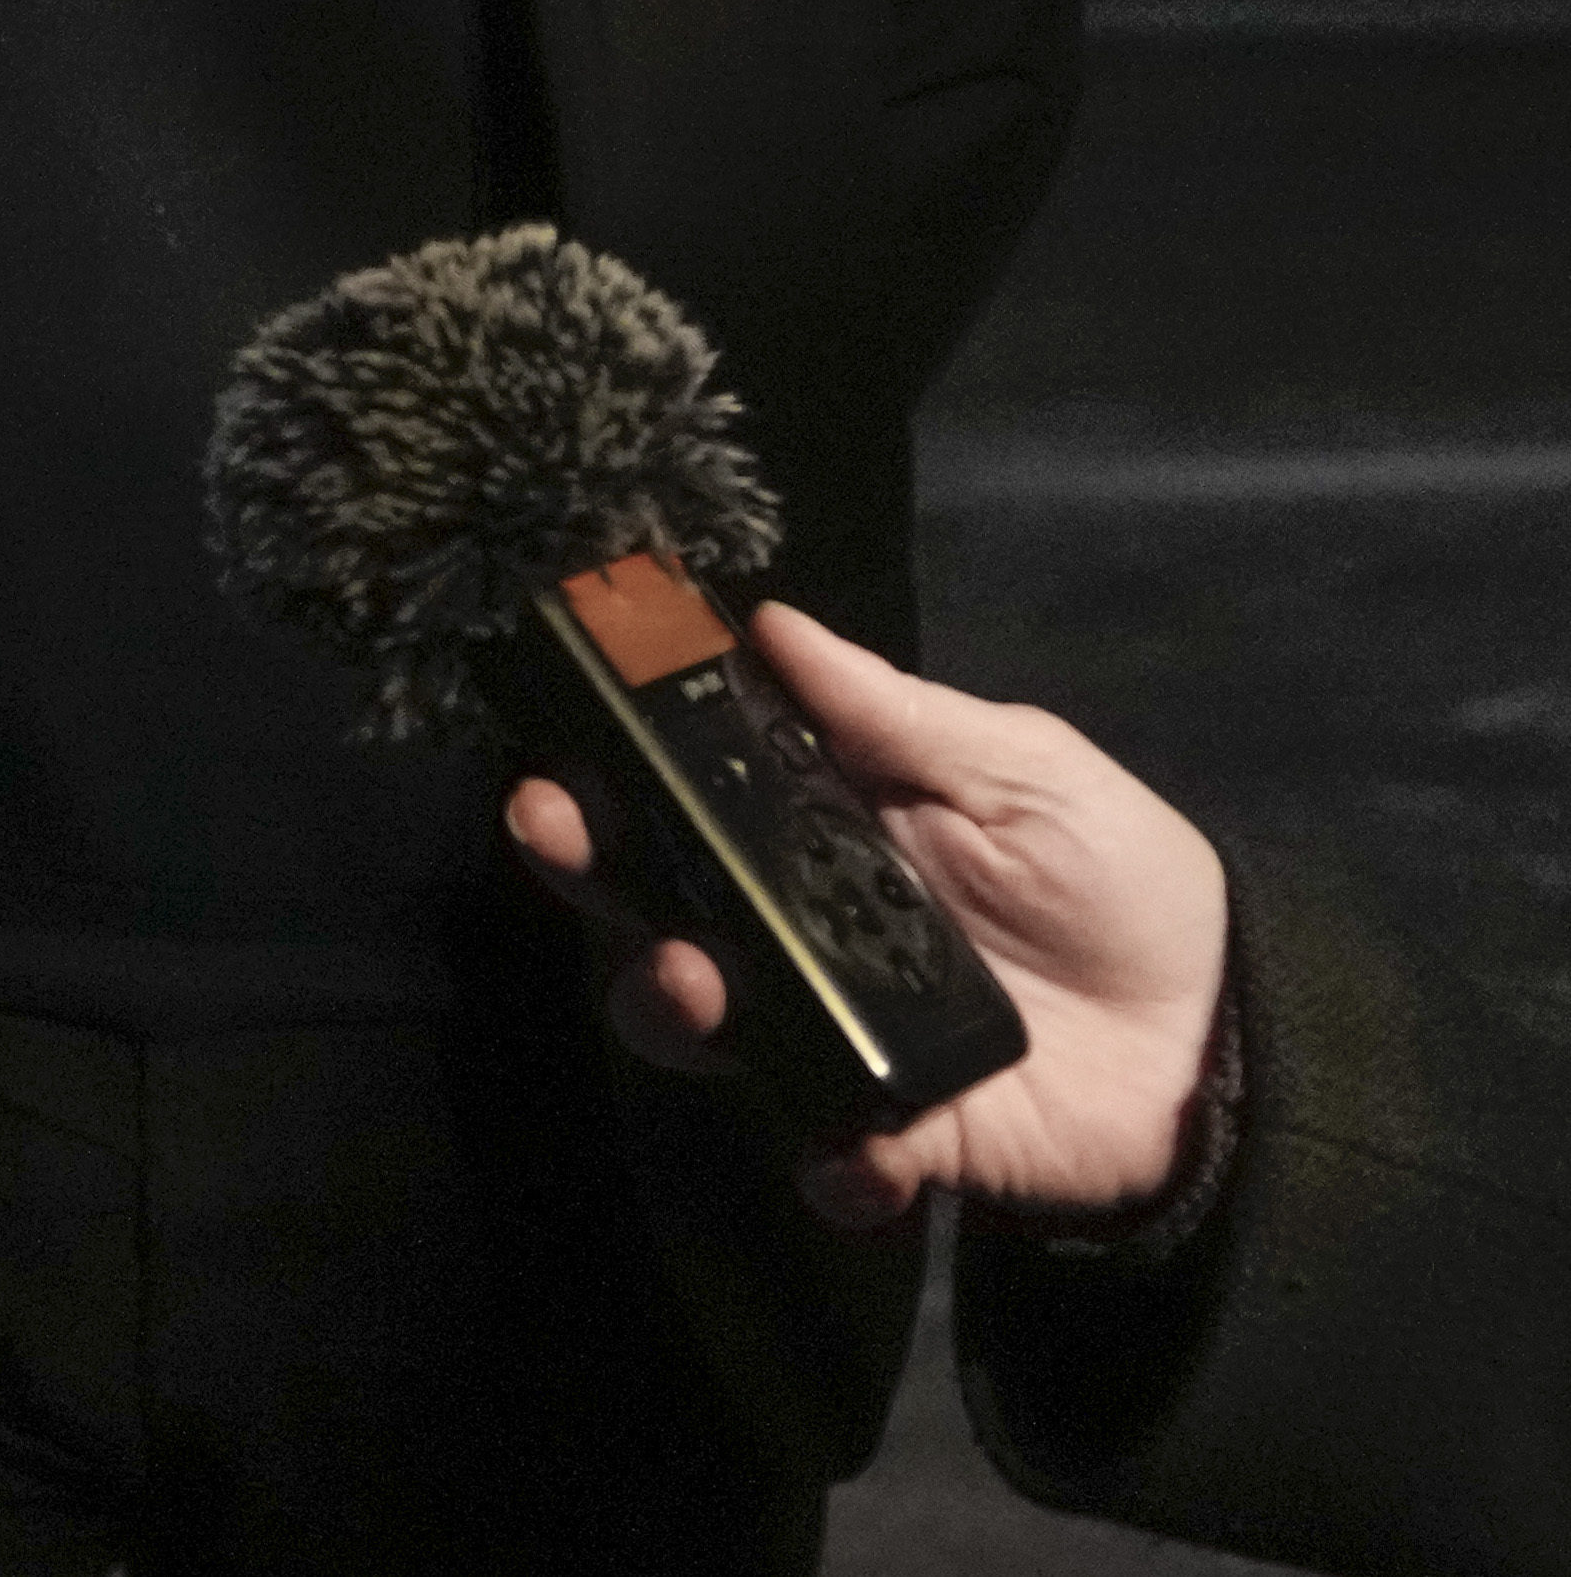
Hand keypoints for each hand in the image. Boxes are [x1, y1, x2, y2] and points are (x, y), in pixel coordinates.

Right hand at [504, 600, 1229, 1232]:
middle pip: (654, 906)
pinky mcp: (896, 1134)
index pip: (685, 800)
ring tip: (697, 985)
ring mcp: (837, 1036)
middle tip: (557, 836)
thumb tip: (773, 623)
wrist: (1228, 1041)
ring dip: (671, 1005)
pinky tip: (863, 1142)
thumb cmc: (1124, 884)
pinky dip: (833, 1162)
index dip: (608, 775)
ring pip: (705, 1031)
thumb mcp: (1026, 771)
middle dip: (588, 873)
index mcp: (821, 835)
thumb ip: (898, 712)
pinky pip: (830, 1159)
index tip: (556, 744)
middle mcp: (801, 933)